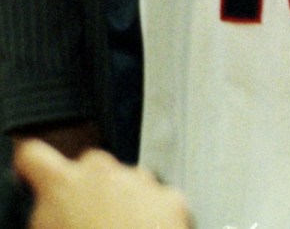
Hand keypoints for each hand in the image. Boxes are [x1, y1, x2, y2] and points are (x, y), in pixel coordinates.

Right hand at [15, 141, 189, 228]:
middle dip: (88, 185)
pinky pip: (158, 198)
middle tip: (85, 216)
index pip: (34, 157)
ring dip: (123, 198)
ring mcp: (141, 182)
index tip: (36, 170)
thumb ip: (48, 212)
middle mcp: (102, 174)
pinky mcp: (171, 197)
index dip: (34, 166)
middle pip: (91, 164)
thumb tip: (53, 208)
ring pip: (128, 180)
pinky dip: (152, 213)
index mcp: (62, 185)